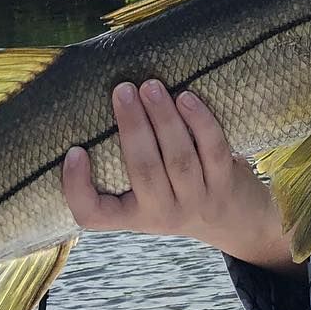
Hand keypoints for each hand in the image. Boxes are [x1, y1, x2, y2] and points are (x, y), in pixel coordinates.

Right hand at [62, 78, 299, 275]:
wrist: (236, 222)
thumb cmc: (179, 193)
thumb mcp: (148, 194)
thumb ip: (128, 163)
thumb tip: (96, 100)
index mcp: (132, 216)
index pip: (92, 214)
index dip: (77, 187)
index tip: (73, 151)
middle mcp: (162, 214)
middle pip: (144, 171)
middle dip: (132, 127)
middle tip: (122, 90)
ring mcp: (196, 201)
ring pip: (179, 159)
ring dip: (164, 119)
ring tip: (151, 87)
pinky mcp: (225, 184)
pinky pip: (213, 150)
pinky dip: (200, 122)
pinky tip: (186, 98)